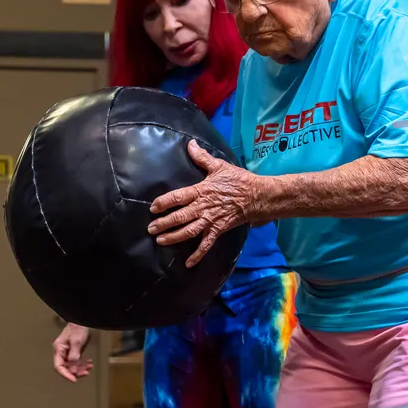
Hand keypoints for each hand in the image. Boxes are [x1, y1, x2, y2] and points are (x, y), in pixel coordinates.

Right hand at [53, 323, 92, 381]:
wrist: (83, 320)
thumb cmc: (78, 327)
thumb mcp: (76, 340)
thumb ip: (74, 353)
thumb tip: (73, 364)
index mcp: (59, 349)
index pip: (59, 366)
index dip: (65, 374)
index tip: (73, 379)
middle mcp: (62, 352)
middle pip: (66, 367)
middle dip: (76, 372)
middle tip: (85, 373)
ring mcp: (68, 352)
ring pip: (73, 366)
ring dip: (81, 368)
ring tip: (89, 367)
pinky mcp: (74, 352)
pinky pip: (77, 362)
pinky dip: (83, 364)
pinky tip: (89, 363)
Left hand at [148, 140, 257, 267]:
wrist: (257, 196)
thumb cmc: (238, 180)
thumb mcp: (219, 166)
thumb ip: (202, 157)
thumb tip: (190, 143)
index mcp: (201, 191)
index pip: (178, 197)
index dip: (164, 203)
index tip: (153, 208)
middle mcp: (203, 207)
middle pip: (179, 217)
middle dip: (163, 223)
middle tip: (150, 229)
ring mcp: (210, 221)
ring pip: (188, 231)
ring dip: (173, 237)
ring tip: (160, 241)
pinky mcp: (218, 230)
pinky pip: (206, 245)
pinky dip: (197, 255)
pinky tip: (188, 263)